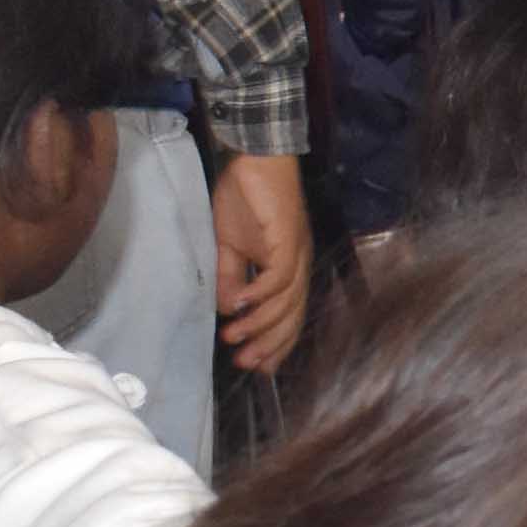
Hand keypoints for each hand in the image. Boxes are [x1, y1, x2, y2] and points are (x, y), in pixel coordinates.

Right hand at [208, 151, 313, 374]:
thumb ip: (230, 277)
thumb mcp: (229, 246)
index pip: (288, 316)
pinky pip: (279, 275)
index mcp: (288, 270)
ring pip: (286, 301)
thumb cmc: (245, 199)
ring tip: (233, 338)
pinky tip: (239, 305)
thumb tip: (228, 309)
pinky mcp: (288, 238)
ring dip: (259, 323)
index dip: (276, 344)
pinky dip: (259, 294)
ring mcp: (296, 253)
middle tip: (243, 363)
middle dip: (268, 344)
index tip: (257, 368)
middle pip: (292, 316)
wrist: (253, 158)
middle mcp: (298, 266)